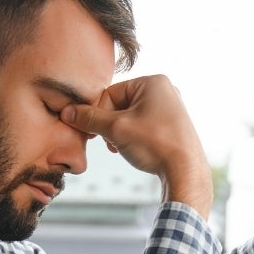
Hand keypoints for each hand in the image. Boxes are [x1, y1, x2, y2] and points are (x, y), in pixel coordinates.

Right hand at [61, 75, 212, 218]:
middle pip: (121, 104)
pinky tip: (136, 150)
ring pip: (131, 116)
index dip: (99, 115)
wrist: (186, 171)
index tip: (94, 134)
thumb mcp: (116, 129)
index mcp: (153, 82)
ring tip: (123, 148)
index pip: (111, 93)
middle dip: (111, 125)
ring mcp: (171, 108)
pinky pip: (144, 125)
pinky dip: (134, 137)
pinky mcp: (173, 125)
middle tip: (111, 144)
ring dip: (120, 133)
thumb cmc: (156, 145)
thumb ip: (89, 118)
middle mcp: (165, 90)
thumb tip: (67, 112)